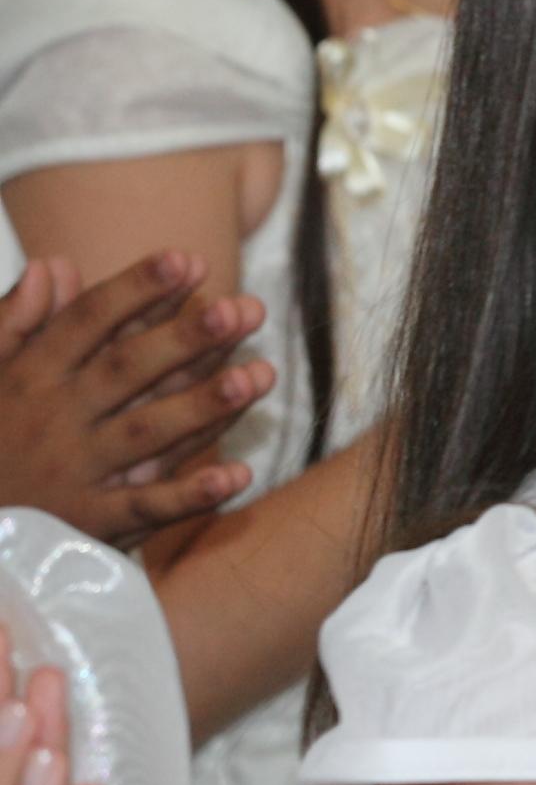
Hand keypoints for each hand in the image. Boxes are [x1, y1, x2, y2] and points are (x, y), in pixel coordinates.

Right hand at [0, 254, 270, 543]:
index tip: (189, 259)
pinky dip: (190, 496)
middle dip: (185, 340)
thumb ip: (16, 321)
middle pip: (128, 372)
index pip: (87, 323)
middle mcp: (56, 420)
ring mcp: (75, 473)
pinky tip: (238, 474)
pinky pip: (144, 509)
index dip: (137, 290)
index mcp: (30, 377)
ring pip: (148, 434)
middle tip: (241, 310)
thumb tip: (54, 265)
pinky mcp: (89, 525)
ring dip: (204, 406)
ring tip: (262, 376)